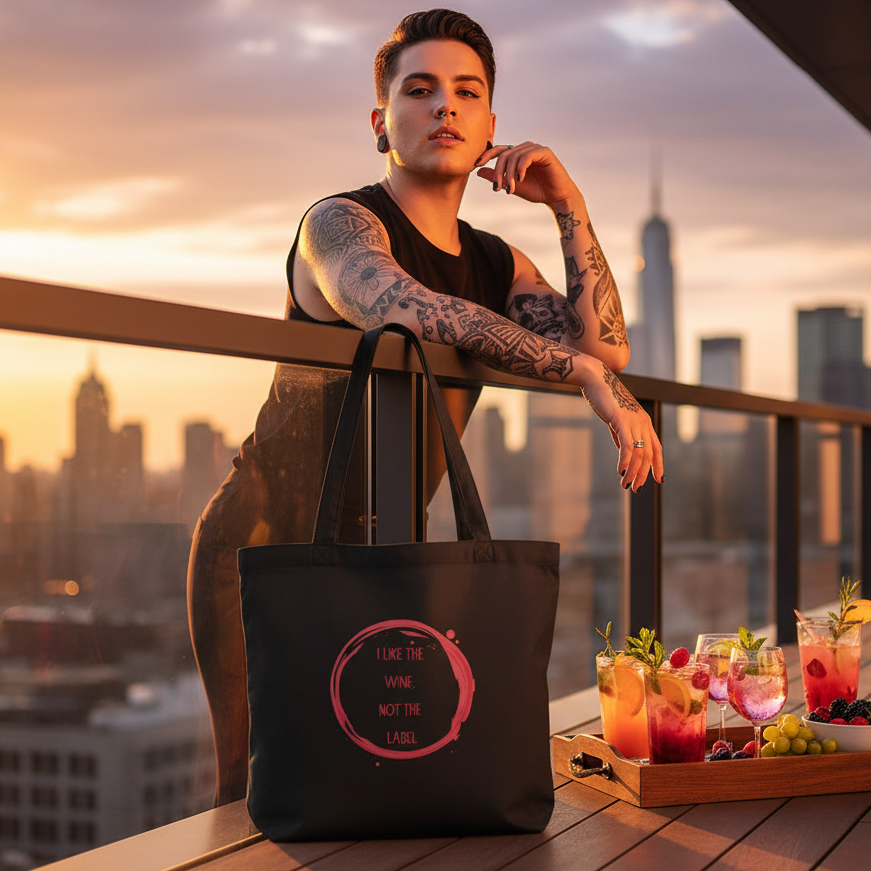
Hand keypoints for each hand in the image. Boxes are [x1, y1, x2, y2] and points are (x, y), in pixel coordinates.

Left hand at [474, 141, 578, 206]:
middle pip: (504, 155)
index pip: (498, 150)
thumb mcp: (512, 185)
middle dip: (498, 172)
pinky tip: (519, 180)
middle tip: (497, 189)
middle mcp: (525, 148)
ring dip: (509, 174)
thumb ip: (497, 177)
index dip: (486, 156)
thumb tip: (478, 171)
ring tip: (510, 189)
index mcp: (517, 154)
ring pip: (514, 156)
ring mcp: (535, 148)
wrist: (556, 197)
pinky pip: (526, 156)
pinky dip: (520, 168)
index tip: (476, 165)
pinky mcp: (544, 152)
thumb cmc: (536, 191)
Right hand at [580, 362, 663, 491]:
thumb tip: (623, 450)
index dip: (658, 465)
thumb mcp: (616, 419)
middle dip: (644, 474)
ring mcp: (634, 421)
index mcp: (644, 421)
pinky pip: (628, 445)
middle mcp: (643, 422)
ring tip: (626, 485)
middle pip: (649, 455)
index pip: (656, 448)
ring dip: (633, 472)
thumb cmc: (604, 397)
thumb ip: (621, 434)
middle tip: (637, 489)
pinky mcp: (622, 420)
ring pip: (639, 453)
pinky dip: (626, 460)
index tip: (659, 480)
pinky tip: (622, 471)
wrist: (595, 379)